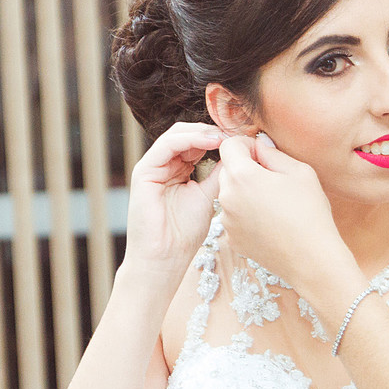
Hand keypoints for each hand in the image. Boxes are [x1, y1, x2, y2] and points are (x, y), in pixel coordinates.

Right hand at [122, 122, 223, 283]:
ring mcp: (152, 166)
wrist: (164, 258)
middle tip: (237, 132)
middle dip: (214, 130)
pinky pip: (167, 145)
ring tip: (226, 136)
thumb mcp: (210, 196)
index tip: (244, 137)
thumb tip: (238, 152)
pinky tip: (211, 141)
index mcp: (179, 169)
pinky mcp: (144, 171)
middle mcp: (164, 165)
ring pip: (177, 134)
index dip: (221, 137)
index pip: (199, 142)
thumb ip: (220, 173)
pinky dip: (190, 139)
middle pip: (188, 133)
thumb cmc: (185, 233)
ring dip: (204, 131)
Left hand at [216, 134, 362, 308]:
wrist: (312, 259)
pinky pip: (235, 216)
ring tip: (274, 204)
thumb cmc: (310, 213)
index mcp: (242, 176)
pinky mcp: (232, 239)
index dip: (247, 145)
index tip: (263, 154)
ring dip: (246, 192)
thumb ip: (273, 152)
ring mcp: (227, 221)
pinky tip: (271, 222)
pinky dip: (248, 214)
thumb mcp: (300, 171)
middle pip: (228, 170)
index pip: (229, 145)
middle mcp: (227, 197)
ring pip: (231, 194)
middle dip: (246, 169)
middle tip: (274, 180)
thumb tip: (259, 146)